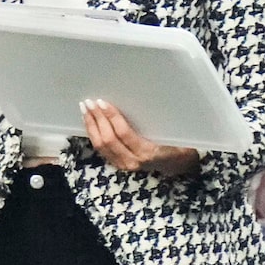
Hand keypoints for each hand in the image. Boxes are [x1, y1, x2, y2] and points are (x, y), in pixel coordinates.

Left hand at [80, 99, 199, 177]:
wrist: (178, 164)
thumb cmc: (178, 144)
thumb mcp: (173, 133)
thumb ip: (158, 121)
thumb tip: (143, 98)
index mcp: (148, 152)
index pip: (123, 133)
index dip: (111, 116)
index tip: (103, 102)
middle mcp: (133, 161)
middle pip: (107, 139)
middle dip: (96, 119)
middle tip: (89, 102)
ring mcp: (123, 165)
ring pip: (100, 146)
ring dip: (91, 126)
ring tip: (85, 109)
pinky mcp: (118, 165)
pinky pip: (101, 150)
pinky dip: (93, 134)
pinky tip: (89, 122)